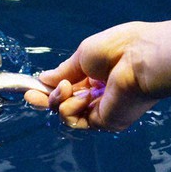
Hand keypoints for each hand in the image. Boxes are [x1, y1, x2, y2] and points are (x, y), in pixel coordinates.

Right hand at [24, 22, 158, 130]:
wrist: (141, 60)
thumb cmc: (117, 49)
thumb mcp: (82, 55)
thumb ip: (63, 71)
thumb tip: (43, 78)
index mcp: (94, 76)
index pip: (65, 87)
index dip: (47, 88)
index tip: (29, 88)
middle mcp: (97, 94)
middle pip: (62, 103)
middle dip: (45, 99)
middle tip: (30, 96)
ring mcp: (100, 109)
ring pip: (65, 113)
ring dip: (58, 100)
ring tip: (67, 88)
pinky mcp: (104, 122)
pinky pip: (76, 120)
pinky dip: (71, 109)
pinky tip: (81, 97)